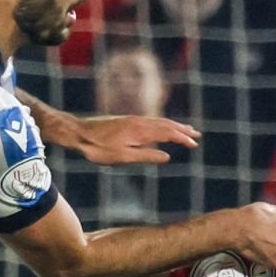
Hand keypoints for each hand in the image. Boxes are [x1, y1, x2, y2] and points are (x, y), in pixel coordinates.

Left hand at [68, 113, 200, 165]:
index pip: (167, 133)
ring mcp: (132, 119)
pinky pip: (150, 120)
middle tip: (197, 135)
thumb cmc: (98, 148)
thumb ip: (146, 156)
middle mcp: (138, 121)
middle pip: (166, 124)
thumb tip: (167, 156)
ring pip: (158, 121)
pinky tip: (162, 128)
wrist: (78, 133)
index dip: (182, 138)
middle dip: (182, 129)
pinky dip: (161, 124)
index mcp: (140, 130)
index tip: (194, 144)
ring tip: (185, 129)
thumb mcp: (123, 157)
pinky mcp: (126, 120)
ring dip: (173, 125)